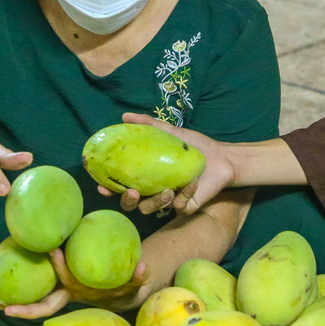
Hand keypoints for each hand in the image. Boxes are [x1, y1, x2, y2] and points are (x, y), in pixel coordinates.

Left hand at [0, 247, 150, 317]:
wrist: (119, 293)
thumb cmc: (125, 284)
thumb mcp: (134, 281)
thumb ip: (139, 275)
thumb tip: (143, 265)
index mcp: (83, 291)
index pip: (70, 280)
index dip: (62, 268)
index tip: (54, 251)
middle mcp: (67, 295)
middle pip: (44, 306)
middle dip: (24, 308)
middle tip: (1, 305)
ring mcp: (59, 292)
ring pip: (34, 301)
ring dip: (11, 302)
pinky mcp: (53, 286)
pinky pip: (33, 291)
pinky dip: (16, 289)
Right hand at [97, 113, 235, 215]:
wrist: (222, 157)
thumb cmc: (194, 146)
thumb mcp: (170, 133)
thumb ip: (148, 125)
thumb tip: (124, 116)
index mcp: (147, 176)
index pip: (122, 186)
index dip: (110, 188)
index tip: (102, 185)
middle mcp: (154, 191)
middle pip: (132, 204)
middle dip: (127, 201)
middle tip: (132, 192)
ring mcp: (169, 201)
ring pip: (151, 209)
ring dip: (155, 202)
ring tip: (167, 190)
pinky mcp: (186, 207)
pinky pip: (179, 206)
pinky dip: (184, 194)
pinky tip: (192, 182)